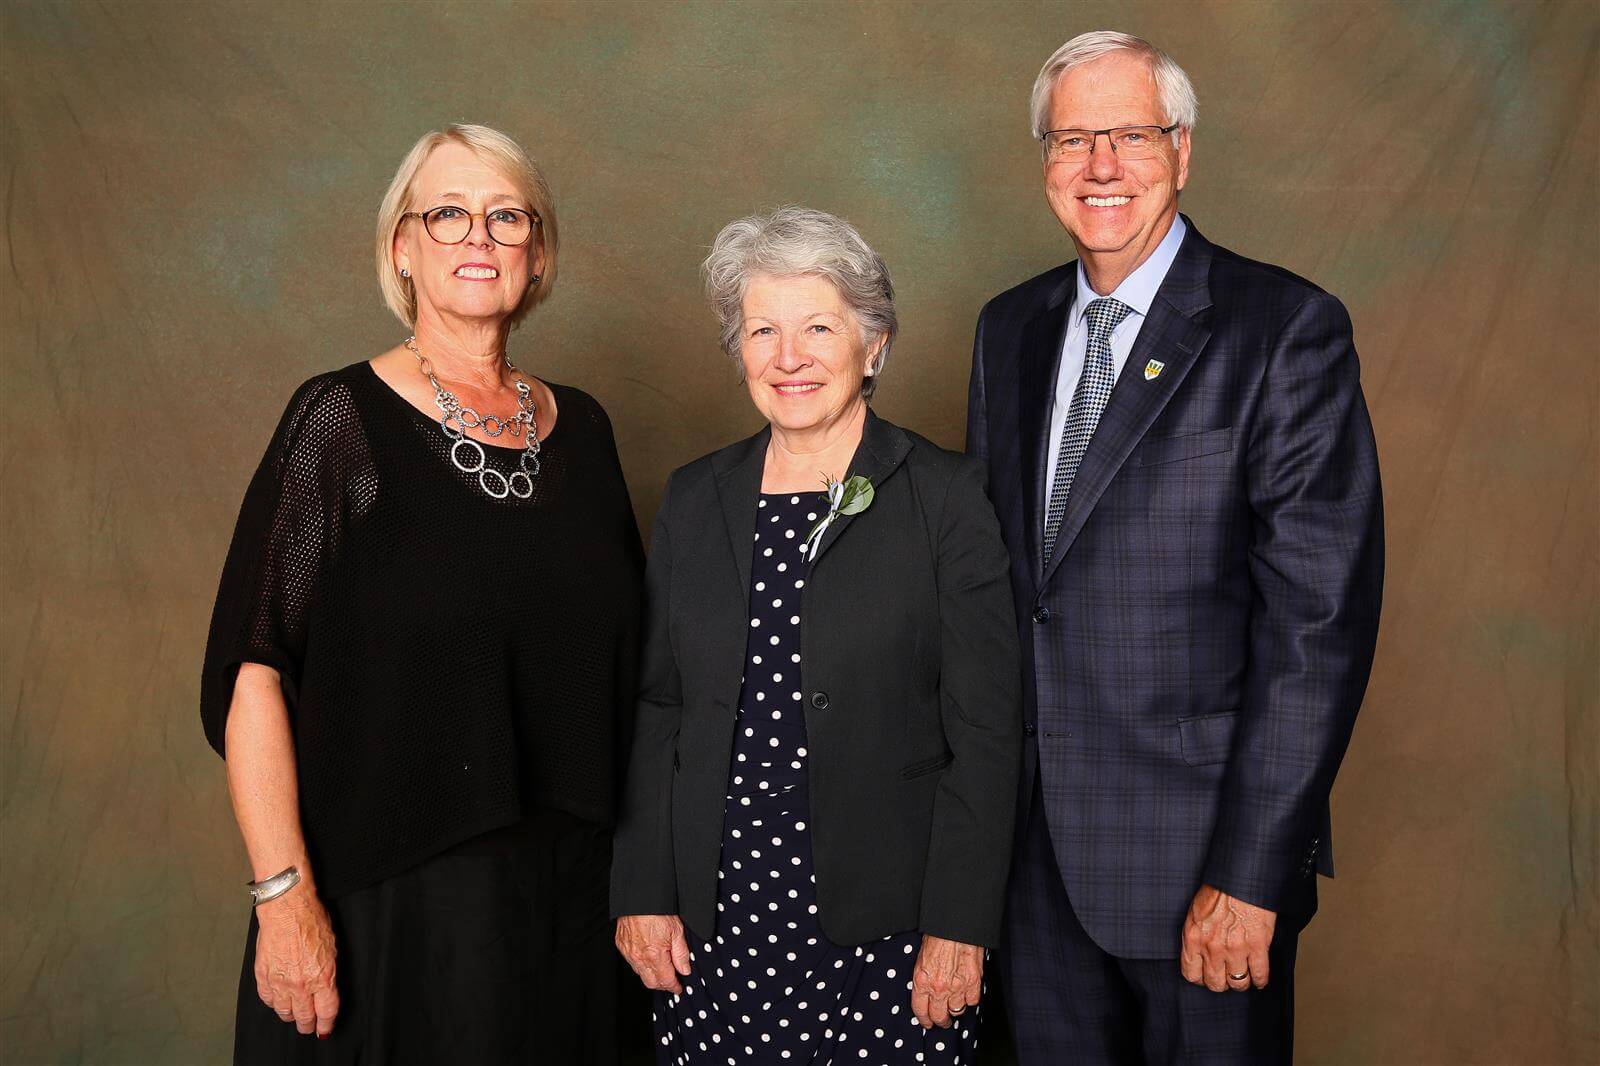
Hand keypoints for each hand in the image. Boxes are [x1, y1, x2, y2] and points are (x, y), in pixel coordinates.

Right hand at [253, 882, 338, 1036]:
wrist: (287, 907)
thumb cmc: (312, 920)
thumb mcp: (332, 948)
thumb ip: (329, 973)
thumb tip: (327, 989)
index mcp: (322, 977)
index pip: (326, 1012)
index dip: (326, 1024)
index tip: (325, 1029)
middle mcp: (301, 984)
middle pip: (304, 1017)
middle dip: (308, 1025)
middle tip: (308, 1026)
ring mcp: (280, 981)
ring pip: (284, 1012)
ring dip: (290, 1015)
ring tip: (294, 1015)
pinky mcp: (263, 975)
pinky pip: (267, 999)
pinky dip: (273, 1002)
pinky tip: (278, 999)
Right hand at [616, 914, 691, 994]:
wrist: (640, 896)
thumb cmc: (658, 909)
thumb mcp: (677, 930)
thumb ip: (681, 954)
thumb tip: (685, 970)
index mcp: (655, 955)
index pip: (665, 980)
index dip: (674, 987)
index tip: (679, 988)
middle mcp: (639, 957)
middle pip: (651, 983)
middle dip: (663, 985)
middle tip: (672, 981)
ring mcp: (628, 952)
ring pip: (640, 974)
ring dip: (651, 975)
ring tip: (661, 969)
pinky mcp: (621, 945)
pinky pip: (631, 962)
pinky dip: (641, 964)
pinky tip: (648, 958)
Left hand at [910, 935, 982, 1028]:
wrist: (956, 925)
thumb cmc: (938, 936)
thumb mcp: (921, 957)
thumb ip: (923, 977)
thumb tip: (927, 988)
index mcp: (922, 980)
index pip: (920, 1010)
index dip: (924, 1019)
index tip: (927, 1022)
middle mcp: (939, 987)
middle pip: (940, 1016)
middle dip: (941, 1021)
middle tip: (943, 1020)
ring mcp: (957, 986)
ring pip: (957, 1010)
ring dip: (956, 1008)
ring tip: (955, 1003)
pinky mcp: (973, 982)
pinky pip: (972, 1001)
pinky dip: (970, 998)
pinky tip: (967, 992)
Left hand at [1180, 884, 1275, 991]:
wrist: (1241, 878)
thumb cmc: (1219, 891)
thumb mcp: (1196, 912)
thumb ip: (1196, 935)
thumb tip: (1198, 952)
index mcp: (1193, 937)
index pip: (1191, 974)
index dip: (1200, 979)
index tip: (1206, 976)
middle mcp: (1212, 947)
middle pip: (1215, 983)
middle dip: (1221, 983)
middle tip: (1226, 977)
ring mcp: (1235, 949)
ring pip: (1237, 983)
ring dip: (1241, 983)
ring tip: (1244, 977)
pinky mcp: (1257, 946)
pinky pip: (1259, 975)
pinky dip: (1261, 980)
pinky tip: (1260, 979)